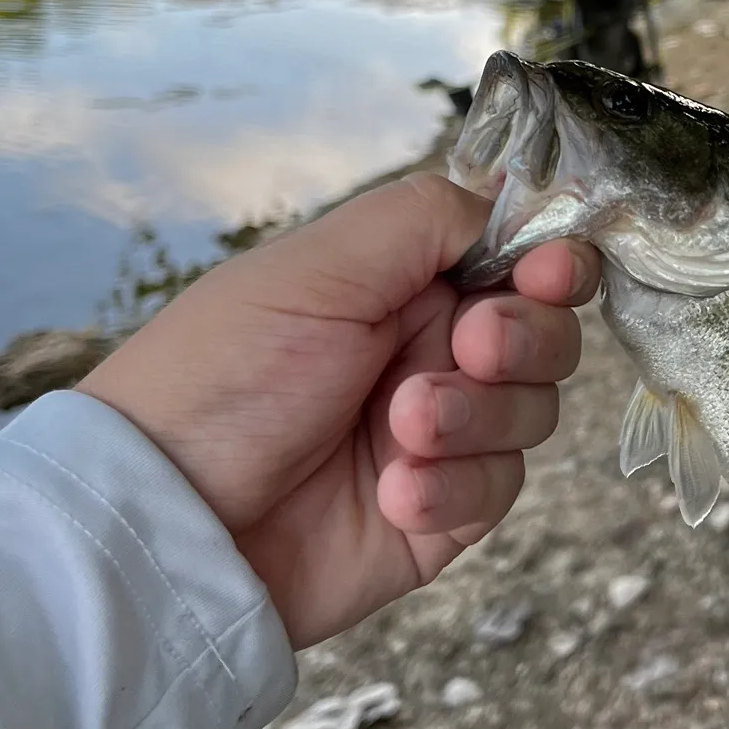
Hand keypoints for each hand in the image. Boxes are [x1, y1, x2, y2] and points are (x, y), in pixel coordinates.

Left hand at [79, 174, 598, 648]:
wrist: (177, 523)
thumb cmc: (227, 376)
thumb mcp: (318, 270)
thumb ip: (424, 220)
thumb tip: (508, 205)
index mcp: (402, 286)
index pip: (515, 261)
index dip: (551, 264)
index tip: (549, 274)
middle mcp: (430, 353)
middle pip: (546, 334)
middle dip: (524, 339)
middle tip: (471, 350)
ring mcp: (443, 435)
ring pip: (532, 411)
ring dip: (476, 418)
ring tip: (400, 432)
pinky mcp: (446, 510)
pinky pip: (501, 487)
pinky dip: (455, 487)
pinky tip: (393, 495)